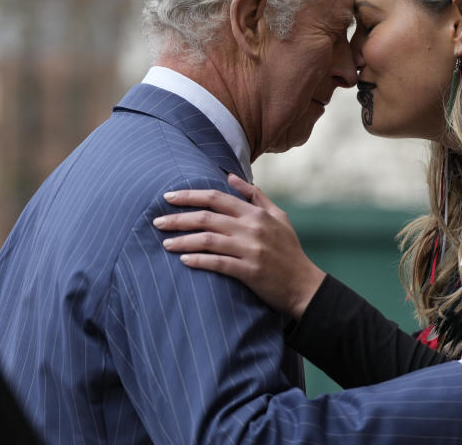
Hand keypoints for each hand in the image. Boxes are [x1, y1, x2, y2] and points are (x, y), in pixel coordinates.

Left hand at [154, 174, 325, 318]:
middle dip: (178, 218)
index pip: (216, 198)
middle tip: (157, 221)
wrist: (304, 284)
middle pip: (207, 218)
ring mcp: (251, 250)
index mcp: (256, 214)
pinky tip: (183, 260)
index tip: (169, 197)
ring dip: (182, 240)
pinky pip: (218, 263)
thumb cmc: (289, 249)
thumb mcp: (278, 216)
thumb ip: (255, 196)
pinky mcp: (249, 272)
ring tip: (164, 243)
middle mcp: (252, 229)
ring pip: (208, 240)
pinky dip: (198, 260)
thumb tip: (230, 177)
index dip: (190, 196)